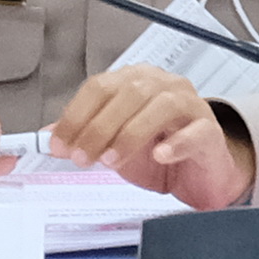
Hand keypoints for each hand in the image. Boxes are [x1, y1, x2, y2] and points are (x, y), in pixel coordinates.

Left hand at [41, 68, 254, 210]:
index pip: (100, 87)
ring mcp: (190, 105)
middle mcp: (163, 86)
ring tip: (111, 160)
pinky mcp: (210, 131)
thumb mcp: (113, 147)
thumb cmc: (159, 155)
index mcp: (135, 82)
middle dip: (98, 127)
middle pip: (128, 93)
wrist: (200, 176)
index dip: (76, 114)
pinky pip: (195, 131)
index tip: (59, 143)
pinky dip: (175, 142)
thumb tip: (48, 137)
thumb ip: (84, 138)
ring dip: (130, 134)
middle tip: (81, 157)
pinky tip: (159, 155)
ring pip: (160, 106)